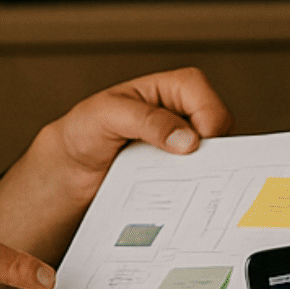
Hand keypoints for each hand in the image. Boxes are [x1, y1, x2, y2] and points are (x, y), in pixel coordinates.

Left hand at [0, 69, 234, 288]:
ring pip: (215, 160)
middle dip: (212, 152)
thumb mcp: (106, 115)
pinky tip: (177, 197)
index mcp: (171, 90)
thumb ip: (146, 119)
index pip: (205, 99)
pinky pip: (201, 183)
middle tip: (191, 170)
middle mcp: (183, 118)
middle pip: (220, 132)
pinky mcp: (180, 176)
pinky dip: (194, 191)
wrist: (69, 171)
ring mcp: (184, 148)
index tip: (195, 144)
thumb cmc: (84, 131)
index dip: (207, 119)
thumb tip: (188, 140)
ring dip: (203, 175)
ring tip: (177, 184)